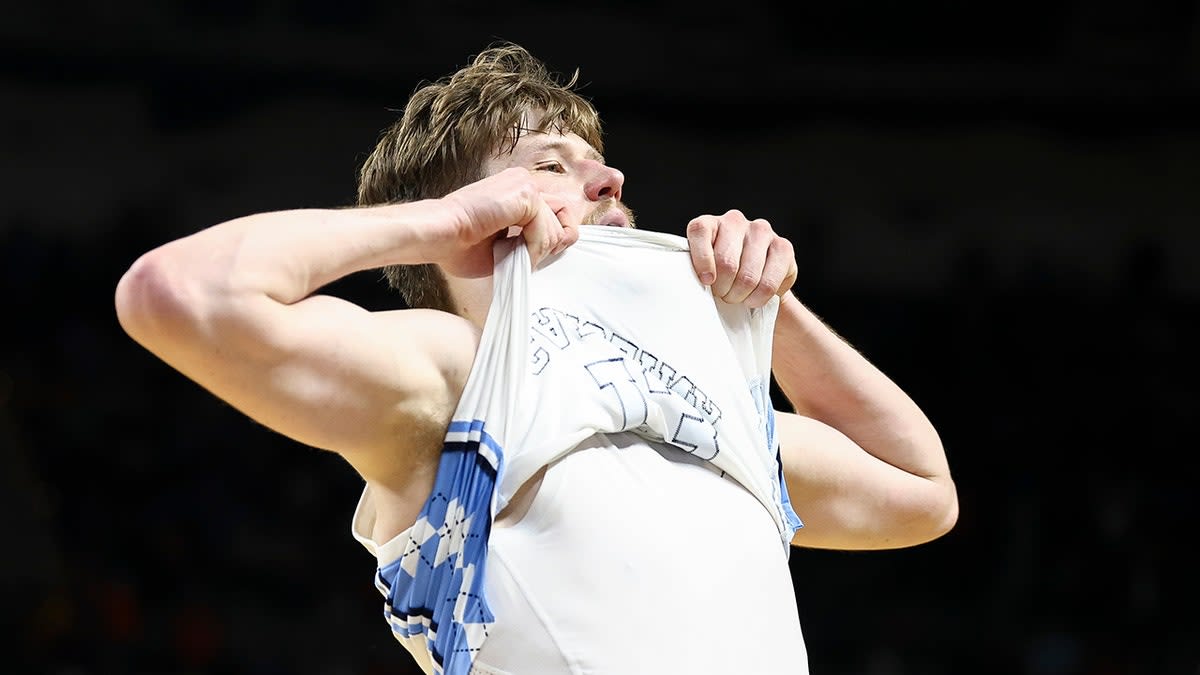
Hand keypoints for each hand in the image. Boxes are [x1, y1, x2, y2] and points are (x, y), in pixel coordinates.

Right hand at [435, 168, 578, 276]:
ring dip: (536, 251)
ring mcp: (525, 185)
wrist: (437, 235)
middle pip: (564, 217)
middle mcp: (523, 183)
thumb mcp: (505, 247)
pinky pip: (547, 231)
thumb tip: (558, 247)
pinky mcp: (525, 194)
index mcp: (517, 193)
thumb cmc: (459, 245)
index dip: (554, 237)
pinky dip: (532, 249)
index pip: (558, 212)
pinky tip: (508, 251)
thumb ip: (531, 243)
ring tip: (508, 254)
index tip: (536, 255)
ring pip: (557, 228)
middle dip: (549, 246)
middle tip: (521, 258)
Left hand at [686, 209, 797, 307]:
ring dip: (739, 295)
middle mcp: (735, 221)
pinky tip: (753, 299)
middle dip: (722, 288)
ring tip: (736, 297)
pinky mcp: (783, 247)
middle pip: (726, 262)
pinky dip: (758, 298)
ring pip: (748, 276)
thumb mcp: (702, 271)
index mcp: (709, 223)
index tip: (706, 282)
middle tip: (721, 295)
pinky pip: (768, 283)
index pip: (700, 232)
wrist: (754, 282)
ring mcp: (761, 231)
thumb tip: (690, 286)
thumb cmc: (720, 277)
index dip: (701, 261)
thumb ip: (693, 270)